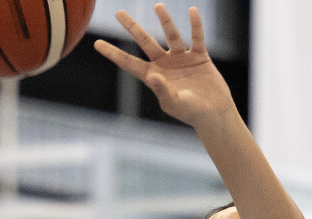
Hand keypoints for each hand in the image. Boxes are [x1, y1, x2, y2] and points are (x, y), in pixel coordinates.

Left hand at [94, 7, 233, 131]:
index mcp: (154, 77)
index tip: (97, 44)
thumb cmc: (191, 113)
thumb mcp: (174, 103)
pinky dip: (196, 25)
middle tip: (118, 12)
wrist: (214, 114)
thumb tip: (152, 75)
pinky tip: (193, 11)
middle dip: (132, 27)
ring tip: (157, 6)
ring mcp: (181, 58)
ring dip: (165, 20)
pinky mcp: (199, 56)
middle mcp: (165, 64)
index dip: (113, 53)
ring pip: (171, 35)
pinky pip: (197, 37)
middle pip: (145, 42)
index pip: (129, 63)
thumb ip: (162, 90)